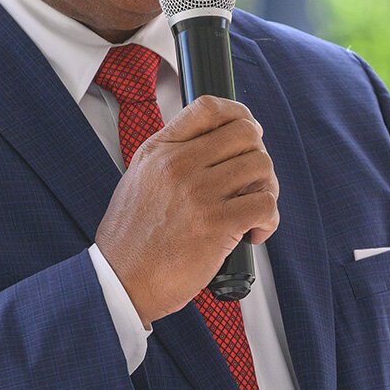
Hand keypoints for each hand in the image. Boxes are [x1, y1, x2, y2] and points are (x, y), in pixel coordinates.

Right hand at [96, 95, 279, 325]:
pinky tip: (254, 233)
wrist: (121, 282)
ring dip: (267, 189)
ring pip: (262, 167)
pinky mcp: (217, 224)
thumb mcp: (139, 179)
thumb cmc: (132, 239)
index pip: (208, 107)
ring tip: (253, 210)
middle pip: (246, 134)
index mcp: (159, 150)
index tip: (248, 132)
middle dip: (258, 157)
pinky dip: (269, 220)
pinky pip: (265, 204)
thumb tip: (215, 143)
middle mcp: (178, 165)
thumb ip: (171, 156)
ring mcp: (198, 193)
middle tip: (252, 182)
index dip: (239, 114)